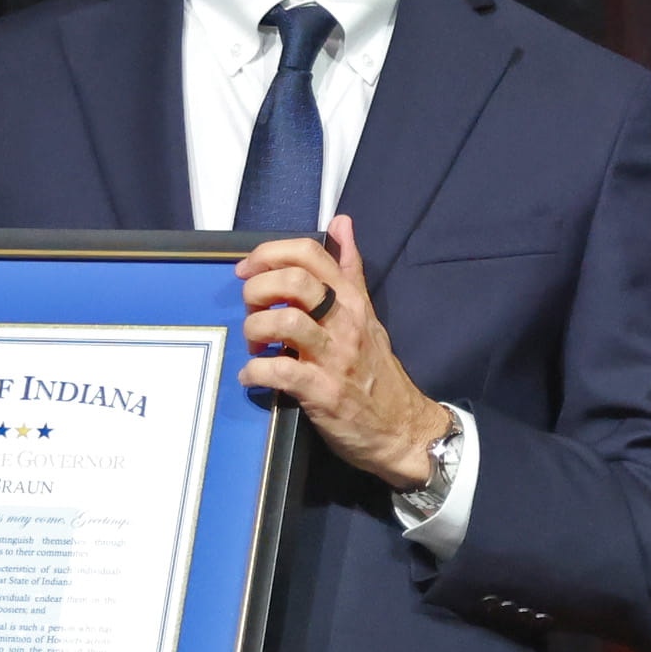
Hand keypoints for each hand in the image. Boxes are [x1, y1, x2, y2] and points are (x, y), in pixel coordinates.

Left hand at [246, 211, 448, 490]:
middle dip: (257, 290)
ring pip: (284, 321)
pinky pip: (279, 371)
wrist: (402, 429)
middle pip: (294, 281)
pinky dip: (254, 372)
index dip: (269, 253)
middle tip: (251, 310)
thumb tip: (341, 222)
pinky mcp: (322, 392)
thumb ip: (349, 269)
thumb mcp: (366, 314)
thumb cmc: (376, 371)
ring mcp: (335, 357)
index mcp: (352, 300)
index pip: (310, 253)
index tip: (248, 270)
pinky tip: (252, 376)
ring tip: (255, 346)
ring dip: (254, 330)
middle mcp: (345, 322)